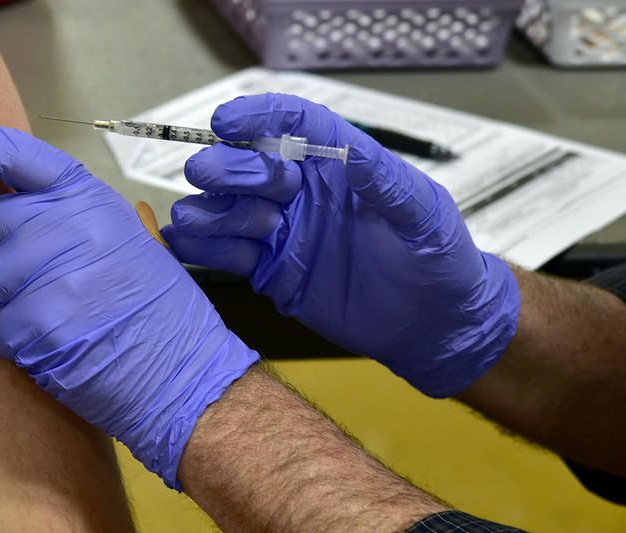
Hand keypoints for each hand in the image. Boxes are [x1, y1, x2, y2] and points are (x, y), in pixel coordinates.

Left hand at [0, 117, 258, 487]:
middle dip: (3, 255)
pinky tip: (55, 346)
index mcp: (96, 202)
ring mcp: (61, 273)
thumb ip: (81, 217)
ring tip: (55, 319)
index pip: (19, 157)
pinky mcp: (46, 324)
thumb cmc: (162, 314)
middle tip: (42, 282)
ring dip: (9, 305)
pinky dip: (17, 344)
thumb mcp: (134, 244)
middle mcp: (78, 226)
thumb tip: (24, 197)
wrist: (188, 374)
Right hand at [161, 93, 519, 397]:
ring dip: (211, 211)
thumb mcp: (422, 214)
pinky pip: (226, 254)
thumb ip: (384, 183)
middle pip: (249, 166)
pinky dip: (202, 249)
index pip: (293, 126)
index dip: (259, 117)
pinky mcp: (270, 270)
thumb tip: (350, 153)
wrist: (432, 324)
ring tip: (212, 222)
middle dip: (228, 168)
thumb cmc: (438, 259)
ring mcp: (282, 232)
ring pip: (227, 209)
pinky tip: (187, 246)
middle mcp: (302, 193)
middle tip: (214, 176)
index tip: (229, 121)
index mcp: (338, 166)